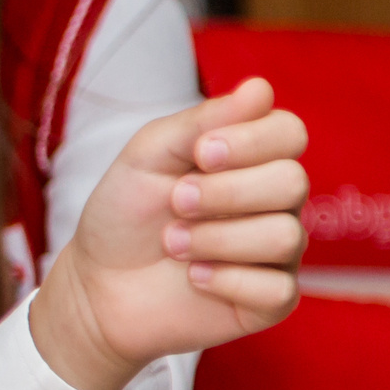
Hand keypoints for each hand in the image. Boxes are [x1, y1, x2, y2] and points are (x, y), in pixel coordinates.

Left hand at [31, 77, 308, 389]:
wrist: (96, 284)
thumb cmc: (125, 214)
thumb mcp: (147, 156)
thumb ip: (199, 122)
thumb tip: (260, 88)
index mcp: (253, 159)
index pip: (290, 132)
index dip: (250, 141)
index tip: (198, 154)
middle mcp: (275, 202)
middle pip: (292, 182)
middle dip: (226, 192)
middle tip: (176, 202)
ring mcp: (277, 252)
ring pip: (284, 236)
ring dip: (217, 239)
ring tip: (173, 244)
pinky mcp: (270, 300)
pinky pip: (277, 289)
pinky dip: (227, 280)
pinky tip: (194, 278)